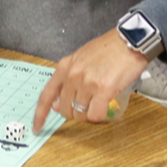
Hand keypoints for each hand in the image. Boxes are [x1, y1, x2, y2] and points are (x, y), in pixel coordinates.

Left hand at [32, 29, 146, 132]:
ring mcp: (87, 82)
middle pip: (65, 108)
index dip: (40, 114)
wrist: (129, 40)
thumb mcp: (81, 60)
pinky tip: (105, 106)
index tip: (37, 126)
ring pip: (80, 113)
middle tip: (86, 106)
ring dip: (88, 114)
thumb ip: (68, 80)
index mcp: (65, 66)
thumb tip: (58, 104)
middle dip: (74, 112)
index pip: (46, 95)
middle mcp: (73, 74)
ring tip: (98, 103)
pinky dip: (99, 116)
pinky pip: (95, 115)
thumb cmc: (108, 48)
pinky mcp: (104, 89)